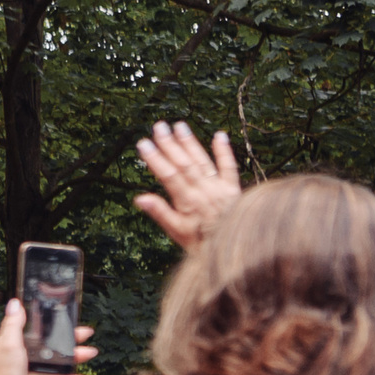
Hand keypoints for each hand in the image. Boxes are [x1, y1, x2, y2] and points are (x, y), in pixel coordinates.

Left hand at [0, 299, 95, 374]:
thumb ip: (13, 323)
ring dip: (74, 358)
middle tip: (84, 334)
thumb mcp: (8, 342)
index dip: (50, 324)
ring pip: (57, 362)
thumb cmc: (3, 372)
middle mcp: (22, 356)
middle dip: (69, 339)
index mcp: (14, 342)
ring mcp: (31, 371)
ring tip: (89, 353)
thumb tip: (14, 303)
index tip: (65, 319)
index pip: (35, 329)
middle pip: (50, 344)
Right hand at [133, 121, 242, 250]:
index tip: (143, 143)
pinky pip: (229, 167)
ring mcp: (219, 188)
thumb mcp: (177, 234)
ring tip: (179, 125)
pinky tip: (219, 135)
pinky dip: (224, 151)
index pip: (168, 176)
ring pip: (202, 162)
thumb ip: (160, 213)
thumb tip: (139, 198)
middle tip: (159, 126)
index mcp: (188, 202)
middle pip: (184, 164)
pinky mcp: (233, 189)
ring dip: (191, 143)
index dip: (155, 158)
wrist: (236, 248)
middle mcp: (203, 191)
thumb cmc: (203, 245)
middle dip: (170, 144)